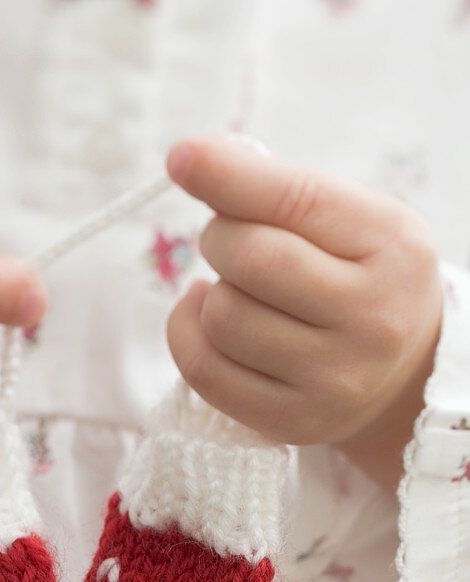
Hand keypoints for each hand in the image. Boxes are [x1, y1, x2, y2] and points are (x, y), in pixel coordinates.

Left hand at [165, 135, 442, 479]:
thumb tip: (192, 161)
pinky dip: (187, 333)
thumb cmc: (360, 277)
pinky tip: (206, 318)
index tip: (182, 157)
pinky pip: (204, 371)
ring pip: (222, 318)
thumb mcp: (353, 220)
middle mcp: (372, 319)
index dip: (230, 176)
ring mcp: (333, 381)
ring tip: (236, 288)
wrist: (400, 373)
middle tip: (229, 239)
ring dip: (211, 291)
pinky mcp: (291, 422)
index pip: (298, 202)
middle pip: (251, 259)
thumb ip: (283, 191)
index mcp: (393, 247)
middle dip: (221, 237)